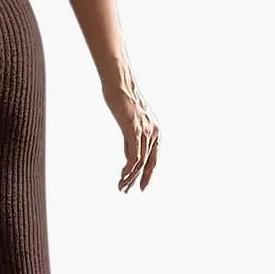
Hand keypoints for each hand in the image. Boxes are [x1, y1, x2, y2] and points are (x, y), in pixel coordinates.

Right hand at [101, 59, 159, 191]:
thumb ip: (132, 139)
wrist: (119, 82)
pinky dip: (128, 170)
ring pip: (141, 162)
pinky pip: (134, 156)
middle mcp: (153, 131)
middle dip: (139, 179)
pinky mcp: (134, 130)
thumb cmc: (122, 98)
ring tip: (121, 188)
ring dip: (130, 178)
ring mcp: (145, 131)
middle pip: (149, 163)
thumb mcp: (129, 122)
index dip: (148, 174)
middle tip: (129, 191)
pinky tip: (122, 176)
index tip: (141, 186)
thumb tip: (130, 156)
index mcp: (155, 130)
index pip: (154, 157)